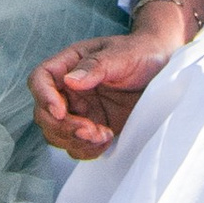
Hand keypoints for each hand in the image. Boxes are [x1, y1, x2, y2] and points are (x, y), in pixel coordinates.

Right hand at [29, 26, 179, 159]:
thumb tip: (70, 80)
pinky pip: (77, 146)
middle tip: (89, 130)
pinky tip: (107, 140)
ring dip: (75, 141)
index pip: (40, 79)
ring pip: (57, 134)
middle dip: (63, 127)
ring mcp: (80, 111)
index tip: (60, 111)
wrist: (163, 68)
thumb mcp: (122, 54)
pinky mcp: (93, 128)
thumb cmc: (140, 52)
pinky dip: (88, 149)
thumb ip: (96, 66)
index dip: (43, 97)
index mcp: (69, 65)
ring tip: (103, 135)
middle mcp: (68, 90)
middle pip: (44, 114)